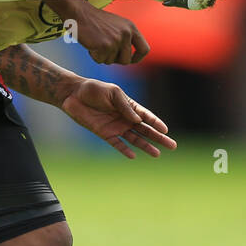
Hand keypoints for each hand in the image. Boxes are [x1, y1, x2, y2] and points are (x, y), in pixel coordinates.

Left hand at [59, 79, 175, 158]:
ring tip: (157, 154)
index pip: (147, 116)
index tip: (166, 130)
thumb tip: (138, 120)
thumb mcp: (112, 92)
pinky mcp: (105, 134)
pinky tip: (133, 155)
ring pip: (135, 139)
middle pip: (146, 130)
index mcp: (129, 106)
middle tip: (172, 145)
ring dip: (146, 146)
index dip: (156, 123)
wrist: (73, 95)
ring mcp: (116, 127)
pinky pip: (117, 144)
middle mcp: (125, 118)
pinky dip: (125, 150)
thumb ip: (124, 106)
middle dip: (158, 137)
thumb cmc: (94, 90)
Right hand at [69, 4, 149, 64]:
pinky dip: (93, 55)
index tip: (130, 60)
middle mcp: (126, 34)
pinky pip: (100, 60)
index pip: (144, 49)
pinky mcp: (104, 46)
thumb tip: (128, 57)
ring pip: (111, 61)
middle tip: (105, 52)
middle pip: (126, 60)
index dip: (137, 58)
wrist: (79, 13)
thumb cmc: (94, 19)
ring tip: (95, 43)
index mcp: (131, 28)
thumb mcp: (116, 25)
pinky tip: (90, 44)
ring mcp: (116, 40)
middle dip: (115, 60)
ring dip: (102, 56)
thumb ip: (125, 37)